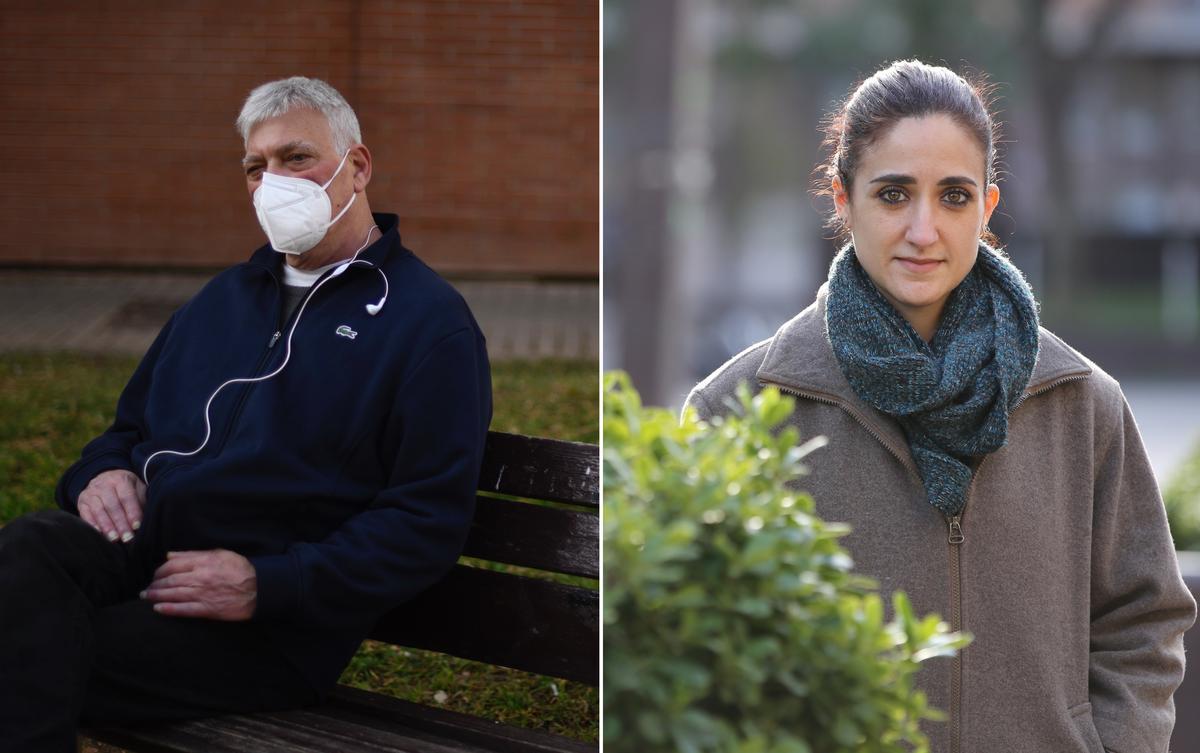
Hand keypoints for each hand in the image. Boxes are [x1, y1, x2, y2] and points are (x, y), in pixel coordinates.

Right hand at [78, 469, 145, 542]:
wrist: (105, 479)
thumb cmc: (126, 489)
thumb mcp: (137, 489)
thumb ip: (140, 502)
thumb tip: (140, 522)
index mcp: (120, 479)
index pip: (127, 497)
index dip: (132, 513)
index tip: (136, 526)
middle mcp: (104, 484)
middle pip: (112, 506)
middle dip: (120, 523)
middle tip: (127, 537)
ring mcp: (91, 492)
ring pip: (98, 510)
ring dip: (107, 526)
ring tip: (114, 538)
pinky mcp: (82, 501)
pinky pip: (85, 514)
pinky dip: (92, 524)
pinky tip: (100, 534)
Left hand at [141, 550, 257, 620]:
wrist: (259, 589)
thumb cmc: (241, 569)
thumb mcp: (220, 554)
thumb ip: (194, 554)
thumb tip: (171, 555)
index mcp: (203, 563)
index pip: (173, 565)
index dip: (160, 570)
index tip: (155, 574)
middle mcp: (200, 578)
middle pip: (170, 580)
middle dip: (155, 584)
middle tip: (147, 588)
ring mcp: (203, 594)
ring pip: (173, 594)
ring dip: (156, 596)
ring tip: (147, 597)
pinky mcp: (207, 609)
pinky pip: (184, 610)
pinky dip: (169, 610)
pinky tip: (158, 609)